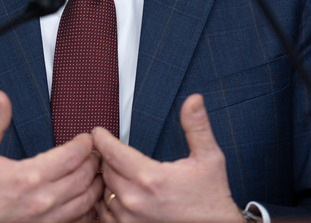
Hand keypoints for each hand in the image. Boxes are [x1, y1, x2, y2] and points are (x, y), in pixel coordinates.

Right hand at [0, 90, 102, 222]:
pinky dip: (86, 207)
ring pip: (86, 201)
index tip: (86, 137)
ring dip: (95, 185)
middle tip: (94, 151)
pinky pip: (77, 220)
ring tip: (95, 172)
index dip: (85, 143)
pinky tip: (84, 198)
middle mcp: (42, 200)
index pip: (73, 156)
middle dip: (94, 160)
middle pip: (85, 177)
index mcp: (29, 176)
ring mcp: (46, 219)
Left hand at [92, 94, 243, 222]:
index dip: (102, 138)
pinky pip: (105, 214)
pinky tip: (115, 193)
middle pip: (105, 170)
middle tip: (108, 148)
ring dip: (106, 180)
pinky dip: (107, 202)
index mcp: (151, 178)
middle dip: (105, 157)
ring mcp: (130, 218)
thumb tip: (193, 100)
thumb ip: (197, 126)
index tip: (98, 132)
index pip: (112, 152)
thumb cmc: (212, 197)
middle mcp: (136, 199)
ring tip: (113, 169)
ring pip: (103, 192)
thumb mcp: (209, 157)